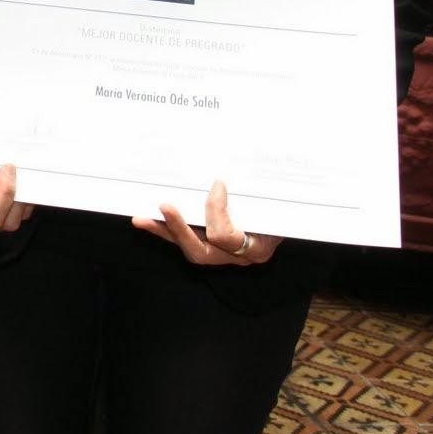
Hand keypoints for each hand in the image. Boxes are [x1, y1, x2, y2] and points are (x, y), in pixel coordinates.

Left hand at [132, 180, 281, 266]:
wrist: (291, 220)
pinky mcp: (210, 247)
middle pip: (201, 252)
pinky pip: (186, 242)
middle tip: (164, 206)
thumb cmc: (284, 210)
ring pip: (189, 249)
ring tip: (141, 219)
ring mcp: (223, 255)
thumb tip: (227, 175)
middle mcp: (238, 258)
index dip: (216, 212)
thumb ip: (258, 194)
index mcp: (257, 249)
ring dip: (164, 232)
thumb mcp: (275, 205)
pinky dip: (166, 231)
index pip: (227, 237)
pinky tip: (146, 220)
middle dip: (180, 229)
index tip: (218, 185)